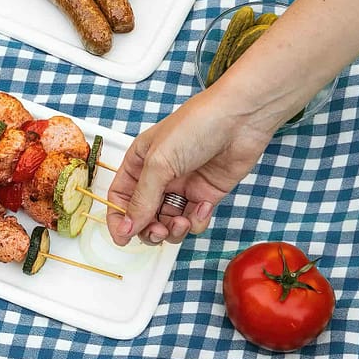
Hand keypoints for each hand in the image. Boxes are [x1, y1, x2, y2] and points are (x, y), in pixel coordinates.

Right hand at [105, 86, 281, 244]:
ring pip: (169, 223)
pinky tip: (202, 207)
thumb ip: (142, 199)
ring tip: (181, 222)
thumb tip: (126, 228)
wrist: (240, 120)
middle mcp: (158, 177)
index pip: (120, 197)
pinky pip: (194, 220)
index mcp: (139, 163)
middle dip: (149, 229)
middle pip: (144, 216)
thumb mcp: (159, 162)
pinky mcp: (206, 195)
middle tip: (158, 231)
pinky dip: (196, 221)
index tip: (122, 238)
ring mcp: (182, 187)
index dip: (118, 219)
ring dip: (173, 229)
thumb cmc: (196, 126)